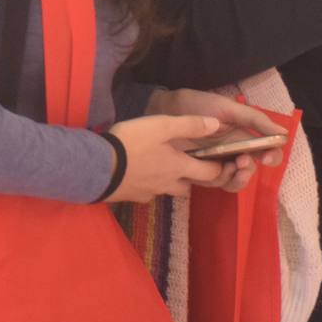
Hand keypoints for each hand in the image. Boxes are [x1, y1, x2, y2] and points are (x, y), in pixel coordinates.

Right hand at [105, 115, 236, 202]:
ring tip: (161, 167)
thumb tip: (217, 124)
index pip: (209, 173)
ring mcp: (150, 192)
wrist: (98, 167)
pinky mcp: (133, 196)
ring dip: (170, 181)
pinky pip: (148, 192)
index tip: (222, 161)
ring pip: (168, 190)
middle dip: (192, 177)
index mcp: (179, 166)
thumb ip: (189, 124)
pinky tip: (139, 173)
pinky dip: (148, 184)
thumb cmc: (132, 143)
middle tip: (187, 162)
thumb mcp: (161, 126)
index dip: (218, 168)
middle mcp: (168, 183)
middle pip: (188, 186)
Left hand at [143, 88, 285, 192]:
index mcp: (242, 137)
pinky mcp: (197, 172)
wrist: (166, 107)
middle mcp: (231, 153)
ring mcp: (215, 164)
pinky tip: (218, 170)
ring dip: (237, 178)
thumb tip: (283, 134)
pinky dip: (220, 180)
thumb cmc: (198, 104)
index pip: (265, 153)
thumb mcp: (229, 108)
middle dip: (249, 171)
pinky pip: (213, 183)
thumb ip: (255, 120)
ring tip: (233, 167)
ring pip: (233, 181)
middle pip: (249, 172)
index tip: (268, 157)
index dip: (272, 157)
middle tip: (243, 162)